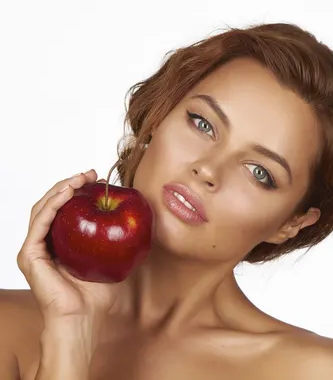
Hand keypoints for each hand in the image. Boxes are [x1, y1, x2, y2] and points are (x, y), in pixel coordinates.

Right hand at [17, 170, 122, 324]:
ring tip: (79, 178)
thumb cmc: (100, 295)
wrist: (85, 318)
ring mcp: (35, 248)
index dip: (79, 190)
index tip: (98, 179)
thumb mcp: (116, 258)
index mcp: (63, 242)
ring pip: (44, 208)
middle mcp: (46, 242)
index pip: (67, 209)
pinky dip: (53, 204)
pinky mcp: (29, 255)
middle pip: (53, 203)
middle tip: (89, 173)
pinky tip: (68, 193)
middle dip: (70, 184)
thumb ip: (122, 238)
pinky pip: (40, 222)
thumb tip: (143, 217)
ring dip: (60, 188)